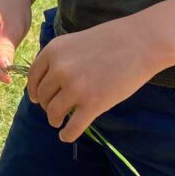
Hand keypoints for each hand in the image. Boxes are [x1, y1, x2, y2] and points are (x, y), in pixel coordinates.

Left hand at [27, 15, 161, 141]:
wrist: (141, 42)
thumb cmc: (112, 40)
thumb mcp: (76, 43)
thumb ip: (61, 60)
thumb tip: (49, 84)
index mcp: (53, 51)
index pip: (33, 77)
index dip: (35, 91)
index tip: (38, 99)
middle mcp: (60, 69)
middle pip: (43, 96)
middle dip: (47, 105)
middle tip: (55, 109)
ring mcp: (76, 88)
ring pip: (54, 113)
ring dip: (55, 119)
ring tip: (60, 122)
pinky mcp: (93, 104)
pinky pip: (72, 127)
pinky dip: (67, 134)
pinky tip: (67, 135)